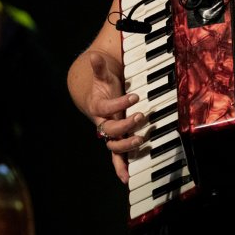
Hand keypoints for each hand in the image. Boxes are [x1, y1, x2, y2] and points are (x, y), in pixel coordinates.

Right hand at [86, 52, 144, 183]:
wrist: (95, 97)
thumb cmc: (102, 86)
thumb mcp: (102, 75)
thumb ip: (99, 67)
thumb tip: (93, 56)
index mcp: (98, 106)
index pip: (107, 107)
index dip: (120, 103)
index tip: (135, 95)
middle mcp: (102, 123)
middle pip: (110, 130)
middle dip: (126, 125)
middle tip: (141, 116)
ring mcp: (109, 133)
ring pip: (114, 145)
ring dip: (127, 146)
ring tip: (141, 140)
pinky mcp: (115, 140)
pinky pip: (116, 157)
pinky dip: (120, 167)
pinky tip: (126, 178)